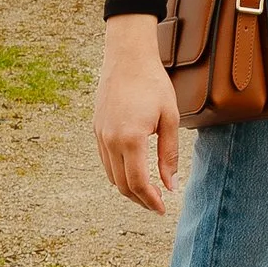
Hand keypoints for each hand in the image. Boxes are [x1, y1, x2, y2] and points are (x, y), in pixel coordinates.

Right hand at [95, 16, 179, 212]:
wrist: (127, 57)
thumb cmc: (152, 84)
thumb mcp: (170, 118)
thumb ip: (168, 154)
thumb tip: (170, 185)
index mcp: (131, 138)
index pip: (138, 182)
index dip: (151, 200)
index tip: (162, 209)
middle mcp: (110, 140)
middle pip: (122, 185)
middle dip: (140, 200)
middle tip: (157, 205)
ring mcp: (100, 135)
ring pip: (111, 176)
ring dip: (128, 189)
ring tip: (148, 192)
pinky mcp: (97, 129)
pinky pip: (105, 161)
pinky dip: (118, 174)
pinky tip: (134, 172)